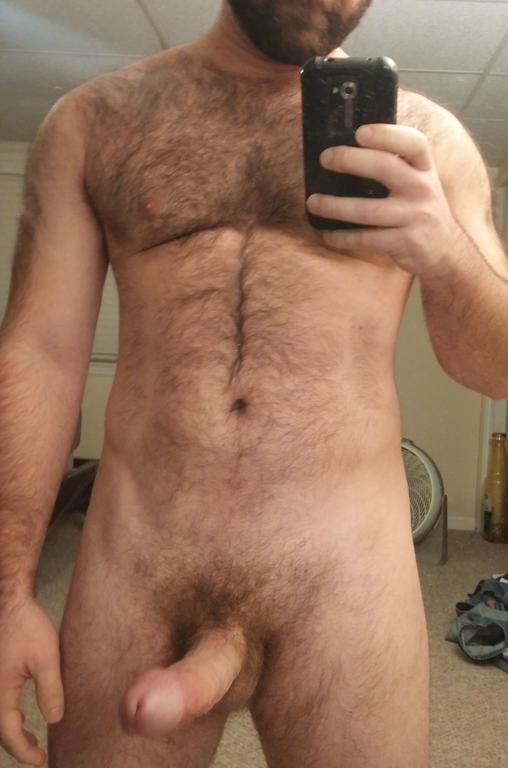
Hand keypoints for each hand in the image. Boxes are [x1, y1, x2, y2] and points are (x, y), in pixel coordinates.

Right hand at [0, 597, 63, 765]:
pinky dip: (7, 717)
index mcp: (0, 692)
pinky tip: (20, 714)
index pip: (9, 734)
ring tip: (31, 739)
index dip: (25, 751)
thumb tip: (55, 720)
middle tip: (37, 754)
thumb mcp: (46, 657)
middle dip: (17, 745)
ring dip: (11, 732)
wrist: (10, 603)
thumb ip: (50, 690)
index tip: (41, 760)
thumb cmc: (27, 627)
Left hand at [306, 123, 461, 276]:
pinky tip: (328, 235)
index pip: (414, 142)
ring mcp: (415, 217)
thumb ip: (397, 167)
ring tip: (313, 202)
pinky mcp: (405, 242)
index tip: (360, 132)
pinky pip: (366, 239)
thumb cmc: (420, 211)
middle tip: (325, 158)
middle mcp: (423, 189)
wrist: (446, 252)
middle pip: (385, 168)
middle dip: (351, 160)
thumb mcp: (419, 184)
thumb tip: (349, 149)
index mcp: (425, 169)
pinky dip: (343, 238)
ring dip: (335, 206)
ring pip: (367, 210)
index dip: (387, 134)